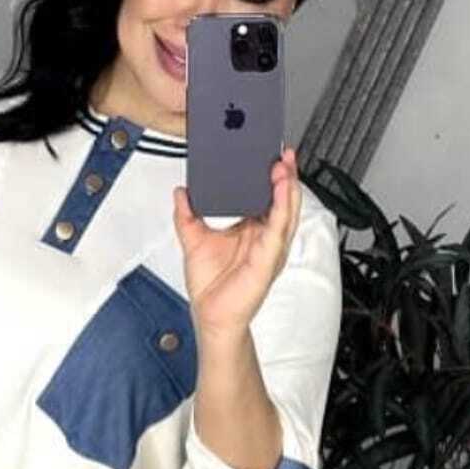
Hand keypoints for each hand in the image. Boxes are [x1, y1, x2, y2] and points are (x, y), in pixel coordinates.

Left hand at [173, 147, 301, 345]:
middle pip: (282, 198)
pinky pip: (279, 228)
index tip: (266, 153)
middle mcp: (265, 236)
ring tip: (284, 164)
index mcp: (252, 229)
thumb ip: (187, 215)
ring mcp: (270, 247)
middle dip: (285, 173)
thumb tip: (181, 192)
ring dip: (288, 185)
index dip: (269, 175)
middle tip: (281, 151)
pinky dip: (282, 206)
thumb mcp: (194, 241)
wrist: (212, 317)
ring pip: (287, 209)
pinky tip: (281, 188)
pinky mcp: (269, 258)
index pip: (266, 196)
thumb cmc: (211, 286)